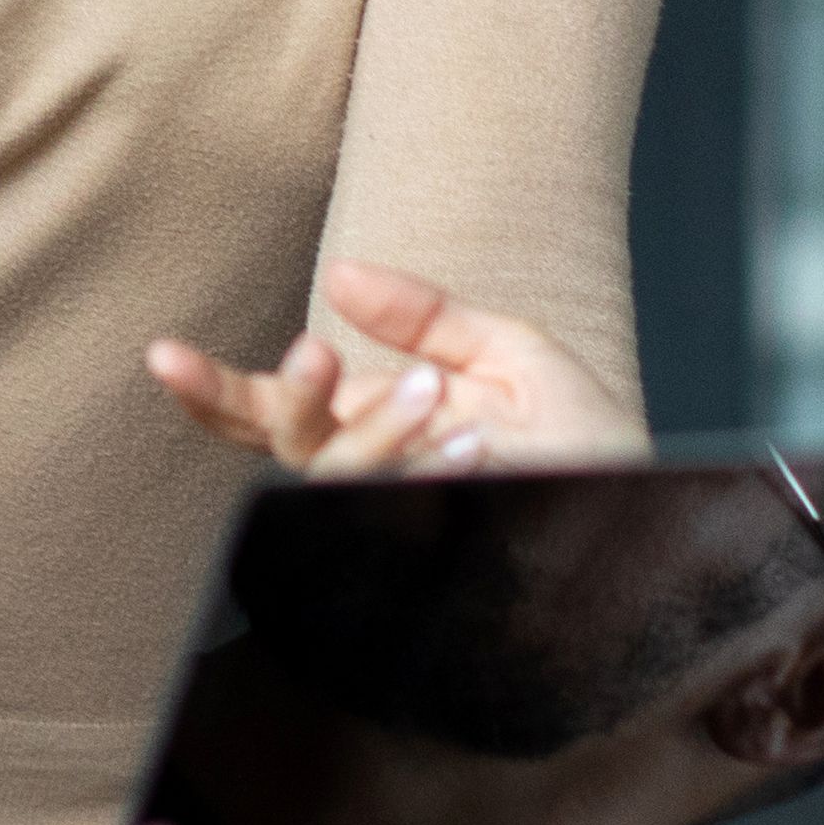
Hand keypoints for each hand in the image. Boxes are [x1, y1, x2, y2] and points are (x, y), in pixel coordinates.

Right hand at [148, 258, 634, 479]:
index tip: (161, 354)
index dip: (214, 390)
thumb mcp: (512, 351)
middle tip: (315, 354)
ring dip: (376, 431)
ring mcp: (406, 516)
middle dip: (289, 397)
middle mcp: (380, 475)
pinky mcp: (438, 549)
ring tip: (438, 398)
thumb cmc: (587, 438)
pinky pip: (400, 512)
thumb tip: (339, 275)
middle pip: (285, 448)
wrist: (661, 508)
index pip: (274, 414)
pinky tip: (471, 444)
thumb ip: (425, 314)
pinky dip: (429, 469)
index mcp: (379, 423)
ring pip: (334, 481)